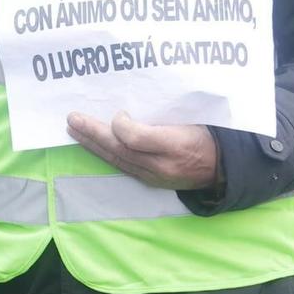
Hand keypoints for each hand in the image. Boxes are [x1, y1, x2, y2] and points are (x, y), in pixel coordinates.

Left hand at [66, 111, 219, 189]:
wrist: (222, 169)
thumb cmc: (206, 138)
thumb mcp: (191, 121)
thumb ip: (159, 122)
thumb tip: (124, 119)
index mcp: (173, 146)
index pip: (136, 138)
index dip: (121, 125)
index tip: (119, 112)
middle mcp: (160, 166)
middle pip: (119, 149)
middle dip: (93, 134)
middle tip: (72, 119)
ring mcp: (154, 176)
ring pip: (116, 159)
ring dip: (92, 145)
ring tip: (74, 130)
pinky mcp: (150, 181)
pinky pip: (122, 166)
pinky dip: (105, 155)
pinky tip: (93, 146)